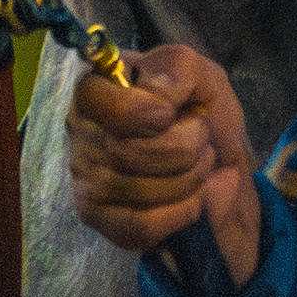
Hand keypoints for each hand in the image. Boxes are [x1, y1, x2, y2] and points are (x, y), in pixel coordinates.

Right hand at [66, 40, 261, 283]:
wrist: (217, 155)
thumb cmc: (199, 108)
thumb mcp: (198, 73)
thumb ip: (177, 70)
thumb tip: (159, 105)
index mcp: (95, 88)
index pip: (103, 104)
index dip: (148, 113)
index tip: (171, 114)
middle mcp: (78, 133)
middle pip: (127, 151)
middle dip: (185, 148)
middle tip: (201, 140)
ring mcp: (83, 177)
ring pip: (137, 190)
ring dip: (189, 179)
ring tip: (200, 165)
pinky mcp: (97, 217)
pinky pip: (139, 226)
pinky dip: (180, 212)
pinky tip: (192, 198)